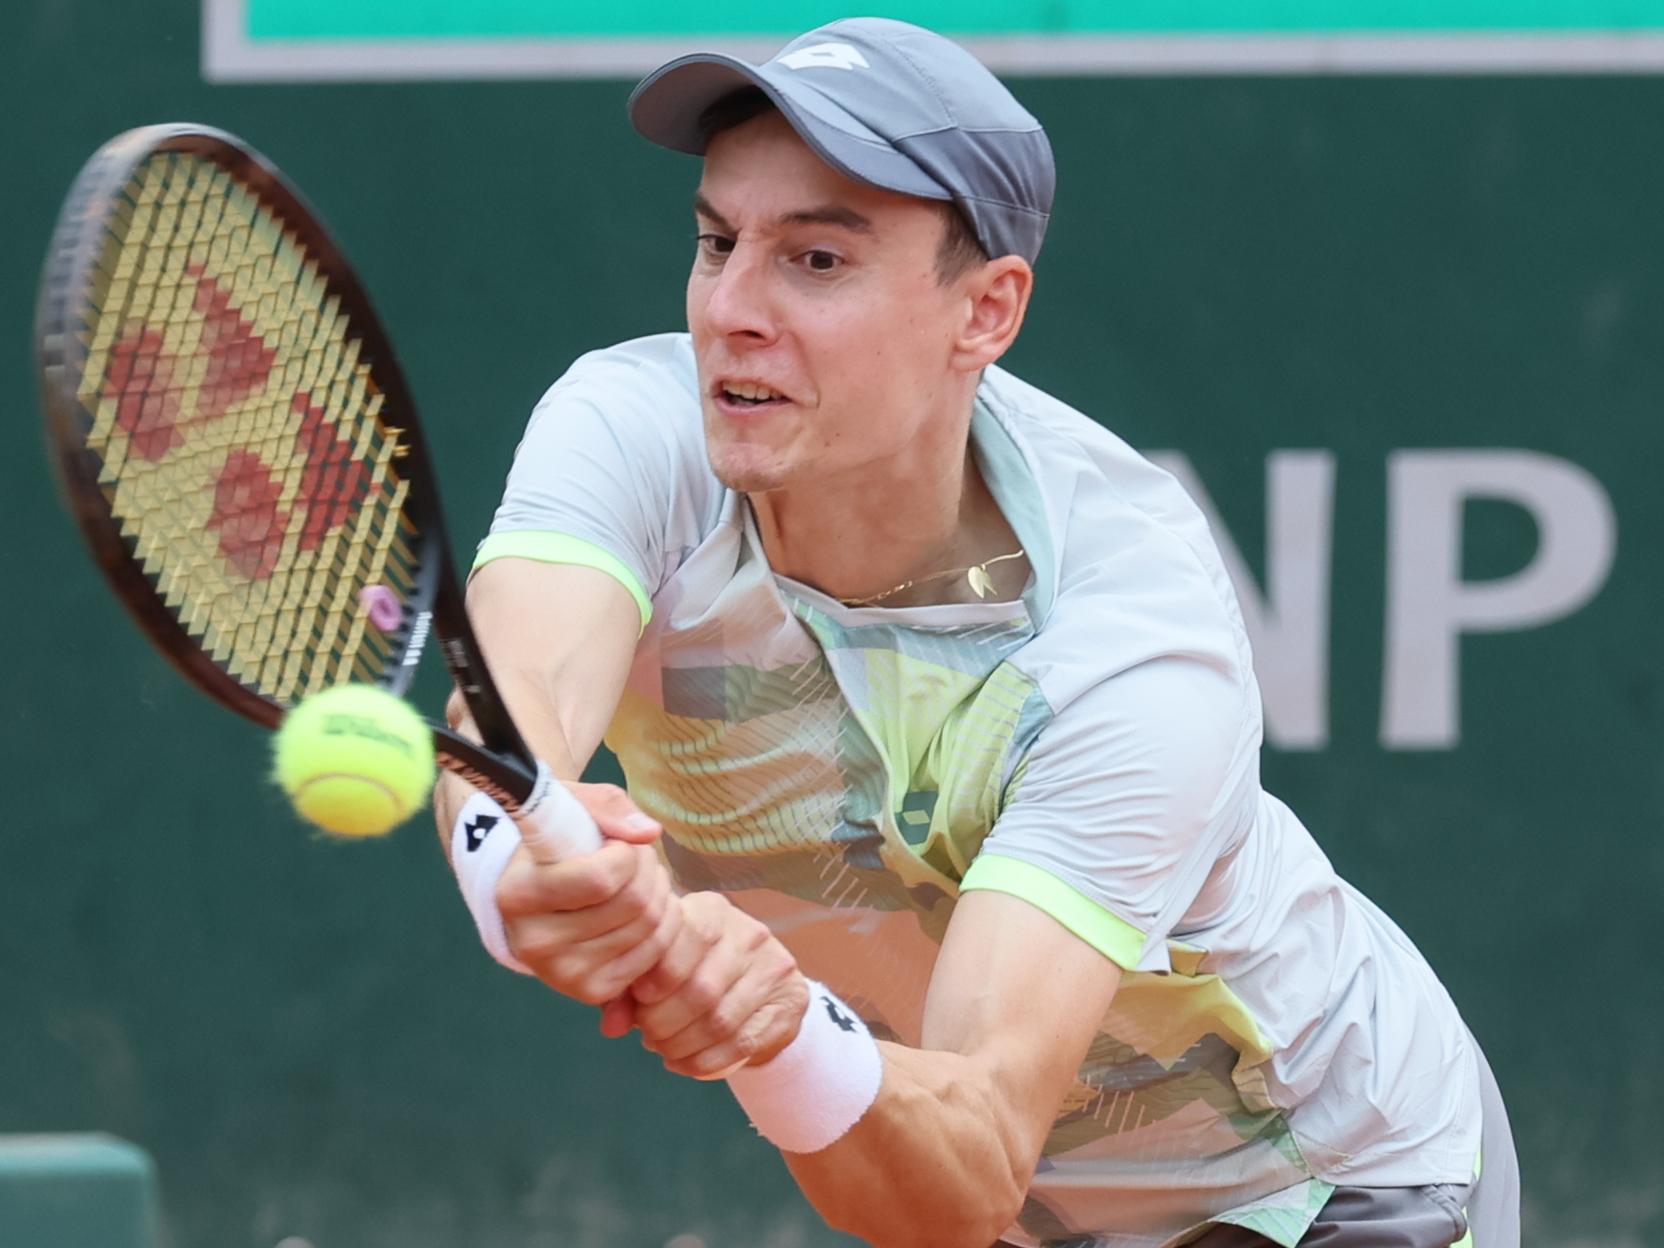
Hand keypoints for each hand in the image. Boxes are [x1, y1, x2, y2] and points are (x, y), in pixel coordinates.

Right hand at [496, 783, 683, 1004]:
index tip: (616, 844)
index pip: (600, 879)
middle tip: (635, 859)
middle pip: (634, 904)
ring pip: (650, 928)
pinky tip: (639, 911)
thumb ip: (608, 808)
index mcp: (517, 894)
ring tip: (636, 881)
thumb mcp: (571, 806)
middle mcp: (534, 942)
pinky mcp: (589, 990)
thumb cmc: (553, 841)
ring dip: (659, 895)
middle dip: (649, 870)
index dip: (626, 854)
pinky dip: (661, 927)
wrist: (531, 889)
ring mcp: (561, 973)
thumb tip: (649, 833)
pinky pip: (653, 955)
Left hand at [615, 891, 809, 1079]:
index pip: (688, 938)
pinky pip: (741, 1042)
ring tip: (663, 1049)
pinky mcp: (789, 1002)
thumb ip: (628, 990)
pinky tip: (684, 1064)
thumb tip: (611, 1025)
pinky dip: (705, 1061)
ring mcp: (774, 968)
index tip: (641, 998)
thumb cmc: (693, 971)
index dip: (660, 975)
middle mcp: (749, 933)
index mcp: (713, 911)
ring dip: (683, 1045)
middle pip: (703, 988)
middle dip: (665, 1021)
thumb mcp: (659, 968)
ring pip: (721, 1020)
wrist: (757, 988)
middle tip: (648, 1034)